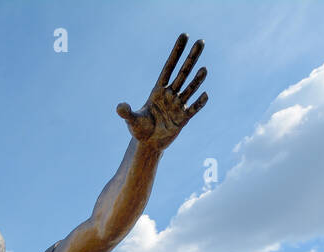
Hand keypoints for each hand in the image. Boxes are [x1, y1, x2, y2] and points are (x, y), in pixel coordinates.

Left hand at [117, 34, 207, 150]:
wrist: (148, 144)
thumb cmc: (139, 130)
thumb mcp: (131, 121)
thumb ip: (126, 112)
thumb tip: (119, 107)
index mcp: (158, 91)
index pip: (169, 67)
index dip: (176, 52)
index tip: (184, 36)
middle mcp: (170, 95)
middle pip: (183, 73)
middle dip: (191, 58)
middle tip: (201, 42)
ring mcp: (178, 106)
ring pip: (190, 89)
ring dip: (197, 80)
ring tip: (204, 69)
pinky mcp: (183, 119)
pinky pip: (193, 109)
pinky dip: (199, 103)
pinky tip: (205, 94)